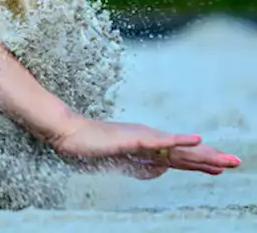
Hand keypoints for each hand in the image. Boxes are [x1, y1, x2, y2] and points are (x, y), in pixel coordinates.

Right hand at [48, 117, 241, 177]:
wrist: (69, 134)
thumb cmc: (90, 146)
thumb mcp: (119, 162)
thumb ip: (140, 166)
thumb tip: (160, 170)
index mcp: (146, 147)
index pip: (179, 157)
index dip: (201, 162)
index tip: (221, 166)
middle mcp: (149, 140)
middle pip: (185, 153)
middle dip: (211, 159)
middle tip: (235, 162)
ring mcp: (142, 138)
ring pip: (179, 149)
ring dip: (203, 153)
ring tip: (224, 158)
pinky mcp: (134, 138)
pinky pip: (160, 141)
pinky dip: (179, 141)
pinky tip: (195, 140)